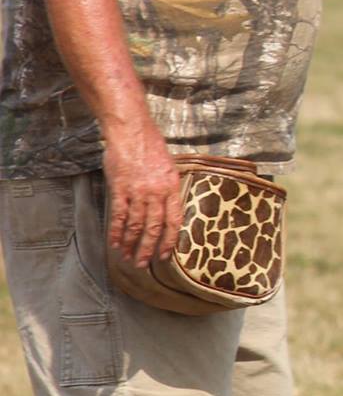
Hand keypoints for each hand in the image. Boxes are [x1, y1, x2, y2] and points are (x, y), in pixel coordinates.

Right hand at [101, 121, 180, 266]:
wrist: (131, 132)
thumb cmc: (151, 147)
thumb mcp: (169, 167)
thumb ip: (169, 188)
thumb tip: (168, 207)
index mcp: (172, 187)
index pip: (174, 220)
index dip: (169, 240)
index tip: (165, 255)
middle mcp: (157, 192)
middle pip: (154, 227)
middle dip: (149, 248)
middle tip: (144, 264)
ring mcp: (138, 191)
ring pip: (136, 224)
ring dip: (131, 243)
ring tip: (127, 257)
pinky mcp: (120, 189)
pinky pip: (119, 215)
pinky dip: (117, 231)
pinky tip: (114, 242)